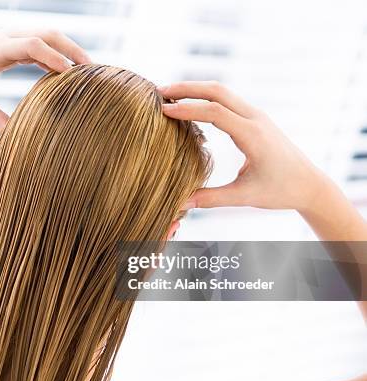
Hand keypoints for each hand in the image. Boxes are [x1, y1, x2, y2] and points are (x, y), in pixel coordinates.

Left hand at [0, 30, 91, 131]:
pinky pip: (40, 44)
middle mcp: (6, 37)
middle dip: (71, 49)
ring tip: (87, 70)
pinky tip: (67, 72)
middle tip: (92, 68)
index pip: (31, 45)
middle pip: (47, 33)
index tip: (71, 74)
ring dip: (68, 49)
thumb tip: (14, 136)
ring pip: (47, 35)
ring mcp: (11, 37)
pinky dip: (56, 55)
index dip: (53, 57)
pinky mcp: (13, 43)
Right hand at [158, 81, 325, 211]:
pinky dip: (205, 97)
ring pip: (222, 91)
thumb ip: (210, 199)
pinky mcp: (254, 118)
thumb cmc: (280, 191)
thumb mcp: (244, 197)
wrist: (310, 184)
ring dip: (195, 89)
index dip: (186, 109)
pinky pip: (226, 100)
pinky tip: (190, 104)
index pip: (214, 112)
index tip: (163, 111)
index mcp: (252, 135)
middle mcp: (255, 118)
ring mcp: (256, 115)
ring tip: (169, 95)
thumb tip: (179, 204)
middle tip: (159, 91)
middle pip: (217, 91)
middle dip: (187, 88)